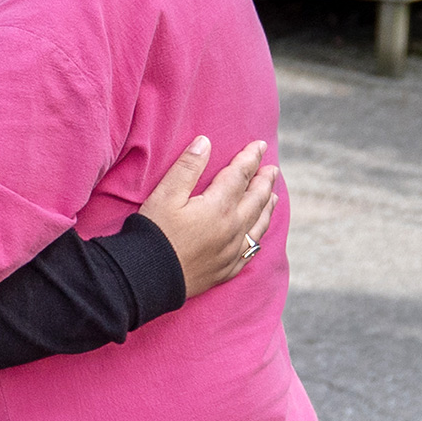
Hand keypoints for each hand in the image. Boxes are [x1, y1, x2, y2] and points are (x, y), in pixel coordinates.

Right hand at [138, 136, 278, 298]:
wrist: (148, 278)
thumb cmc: (154, 233)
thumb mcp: (165, 195)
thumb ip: (187, 167)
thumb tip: (205, 142)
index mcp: (219, 206)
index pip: (240, 175)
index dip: (250, 158)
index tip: (259, 145)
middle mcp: (233, 228)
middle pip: (256, 199)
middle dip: (265, 181)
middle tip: (273, 169)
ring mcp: (231, 251)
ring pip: (259, 225)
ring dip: (267, 208)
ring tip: (274, 197)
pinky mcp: (225, 270)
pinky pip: (250, 252)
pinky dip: (257, 238)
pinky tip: (257, 236)